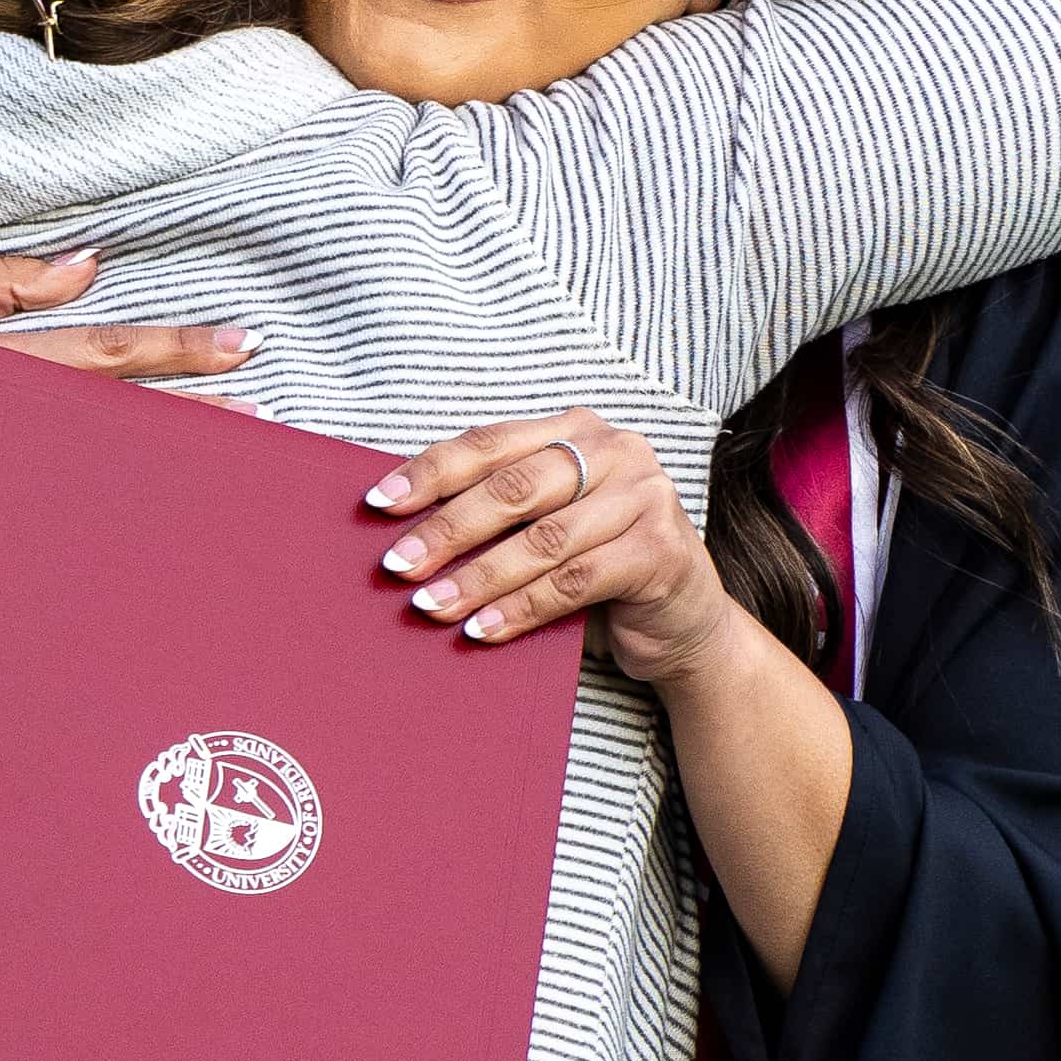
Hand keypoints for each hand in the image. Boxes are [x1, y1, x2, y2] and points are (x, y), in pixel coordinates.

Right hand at [0, 246, 247, 555]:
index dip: (180, 347)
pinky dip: (88, 544)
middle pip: (122, 421)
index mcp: (2, 355)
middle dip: (197, 423)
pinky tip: (142, 556)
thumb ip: (12, 277)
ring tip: (225, 492)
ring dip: (158, 486)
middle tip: (265, 425)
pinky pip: (36, 534)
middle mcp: (5, 415)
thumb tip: (90, 263)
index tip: (243, 345)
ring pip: (91, 482)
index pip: (110, 348)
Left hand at [363, 409, 728, 675]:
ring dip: (478, 577)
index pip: (490, 443)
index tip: (377, 504)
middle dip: (446, 529)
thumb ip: (499, 515)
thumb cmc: (598, 570)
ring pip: (543, 540)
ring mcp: (645, 496)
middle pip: (513, 488)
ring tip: (430, 607)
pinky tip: (482, 630)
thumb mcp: (548, 528)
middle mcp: (616, 450)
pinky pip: (574, 581)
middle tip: (396, 567)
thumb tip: (400, 532)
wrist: (683, 625)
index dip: (430, 472)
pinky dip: (521, 608)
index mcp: (576, 430)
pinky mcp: (660, 550)